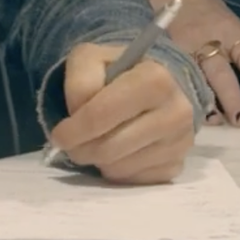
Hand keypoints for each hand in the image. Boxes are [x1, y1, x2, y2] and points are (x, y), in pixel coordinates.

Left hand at [49, 42, 196, 183]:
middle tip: (73, 143)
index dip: (73, 129)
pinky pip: (133, 180)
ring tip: (99, 141)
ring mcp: (180, 143)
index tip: (59, 135)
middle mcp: (176, 112)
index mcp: (156, 78)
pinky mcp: (177, 166)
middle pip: (108, 148)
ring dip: (99, 160)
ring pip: (119, 168)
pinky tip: (119, 151)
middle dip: (81, 148)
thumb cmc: (122, 72)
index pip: (101, 115)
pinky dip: (118, 169)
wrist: (159, 87)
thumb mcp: (93, 59)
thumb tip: (79, 113)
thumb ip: (81, 80)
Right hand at [125, 0, 239, 125]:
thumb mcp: (239, 31)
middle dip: (237, 96)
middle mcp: (211, 38)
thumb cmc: (206, 12)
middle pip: (226, 69)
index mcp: (234, 32)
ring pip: (198, 73)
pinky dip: (181, 92)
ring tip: (219, 122)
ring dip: (209, 99)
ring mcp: (183, 44)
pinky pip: (172, 74)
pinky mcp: (160, 49)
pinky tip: (186, 110)